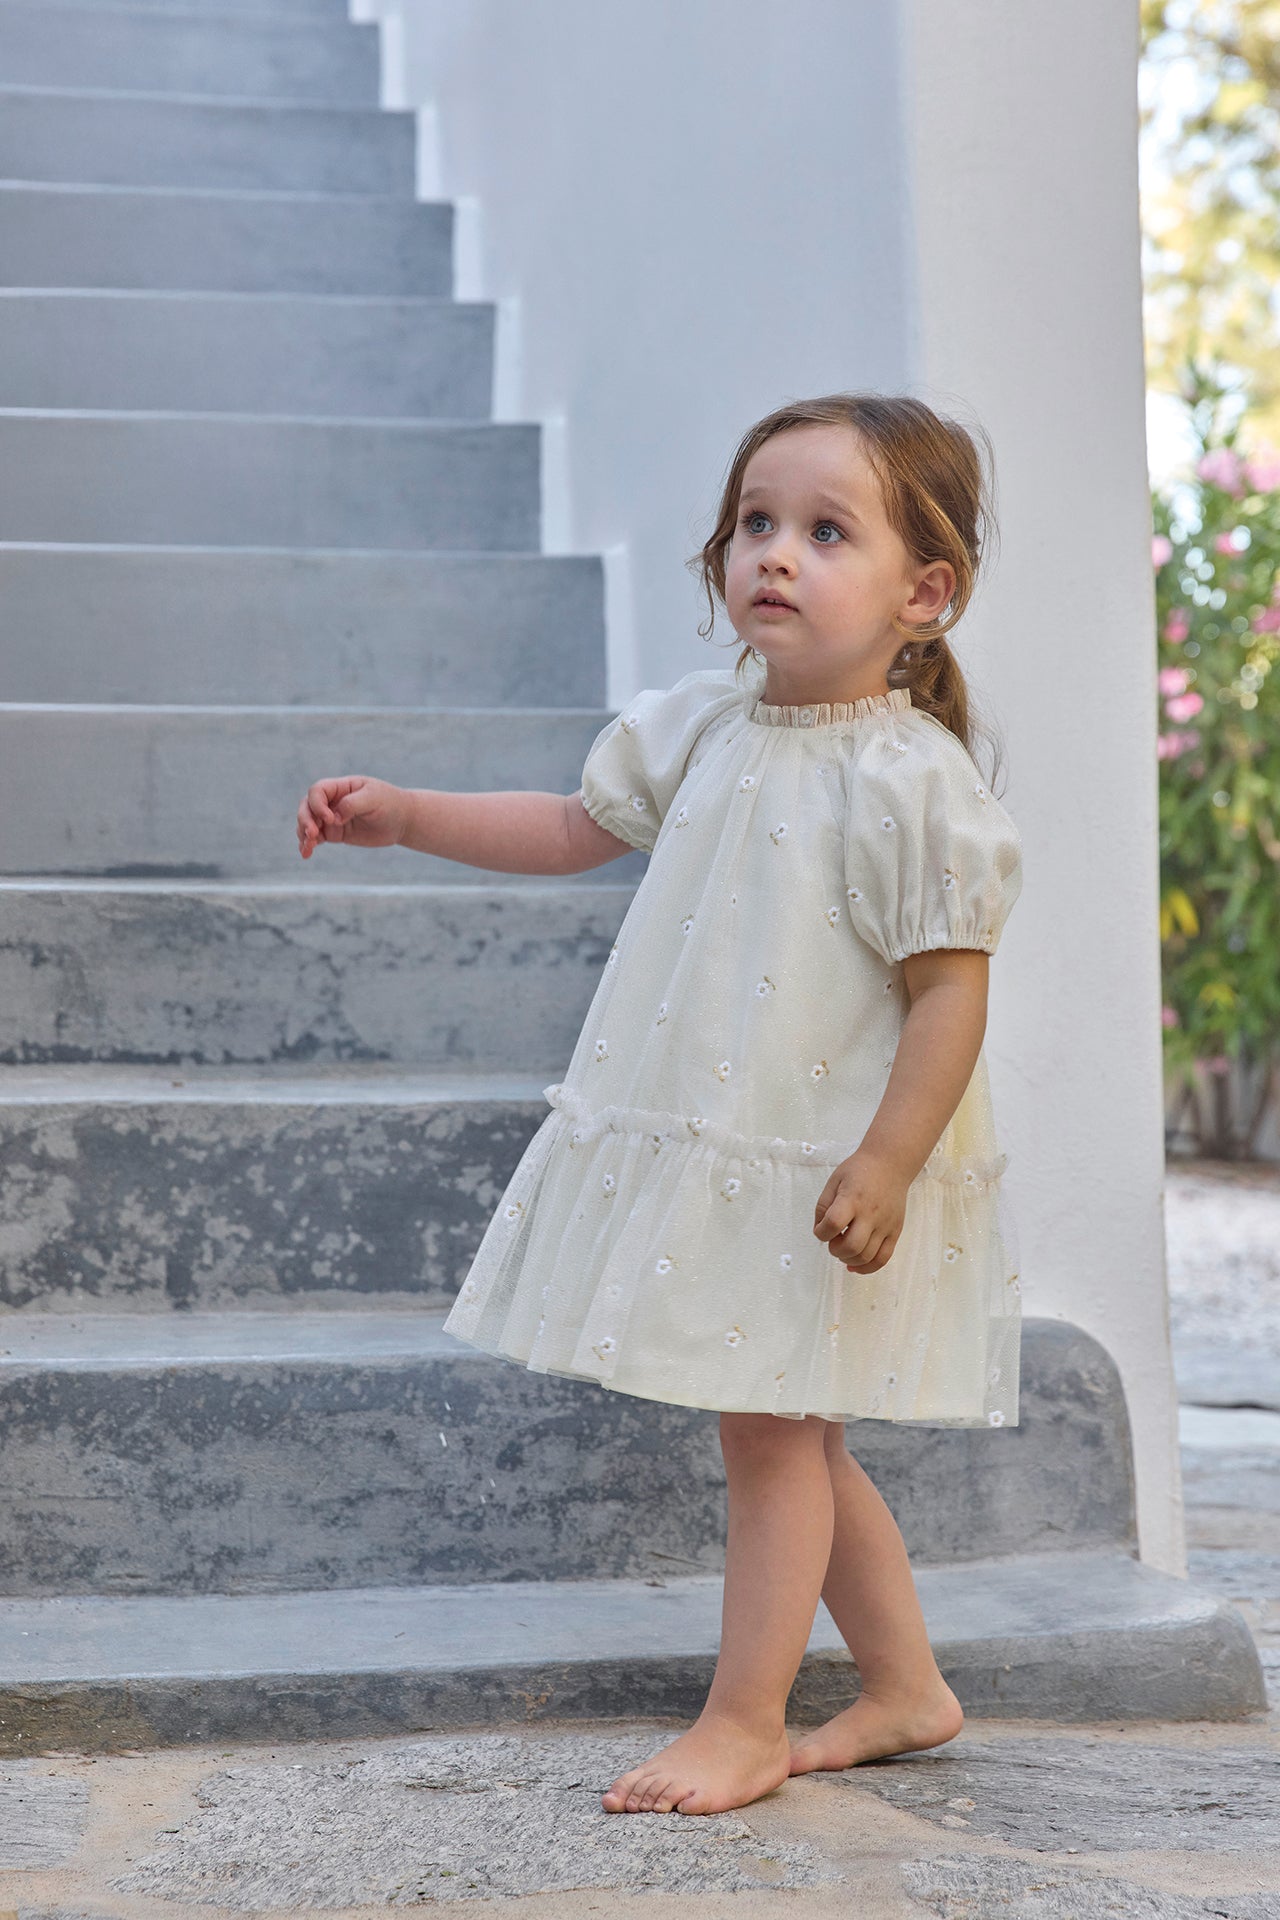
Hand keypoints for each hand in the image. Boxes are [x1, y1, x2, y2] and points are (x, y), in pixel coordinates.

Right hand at [296, 775, 407, 857]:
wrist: (402, 820)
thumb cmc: (390, 803)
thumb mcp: (373, 799)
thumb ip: (352, 804)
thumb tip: (333, 818)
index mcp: (341, 787)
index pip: (318, 791)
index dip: (317, 805)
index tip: (330, 819)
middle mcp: (333, 801)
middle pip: (307, 806)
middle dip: (305, 820)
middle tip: (313, 834)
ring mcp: (332, 817)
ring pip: (308, 823)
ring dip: (303, 834)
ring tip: (307, 847)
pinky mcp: (336, 833)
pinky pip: (316, 838)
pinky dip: (308, 844)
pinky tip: (306, 853)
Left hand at [813, 1149, 909, 1273]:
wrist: (890, 1164)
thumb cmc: (859, 1171)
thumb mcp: (834, 1181)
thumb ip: (823, 1206)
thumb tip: (820, 1230)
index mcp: (852, 1199)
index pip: (833, 1224)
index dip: (821, 1233)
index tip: (821, 1230)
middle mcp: (870, 1214)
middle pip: (851, 1246)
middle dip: (835, 1250)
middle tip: (834, 1241)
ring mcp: (885, 1224)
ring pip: (866, 1257)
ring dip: (849, 1259)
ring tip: (844, 1249)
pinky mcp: (895, 1231)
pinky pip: (883, 1258)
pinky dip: (867, 1268)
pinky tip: (855, 1266)